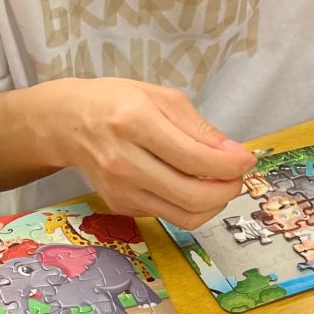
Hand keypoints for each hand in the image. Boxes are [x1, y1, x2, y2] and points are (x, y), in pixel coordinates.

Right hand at [39, 78, 254, 227]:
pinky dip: (191, 205)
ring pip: (185, 216)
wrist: (67, 123)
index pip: (195, 158)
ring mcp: (121, 190)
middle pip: (193, 196)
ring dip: (214, 204)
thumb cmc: (116, 102)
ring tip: (220, 183)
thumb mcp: (160, 97)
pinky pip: (169, 216)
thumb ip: (199, 127)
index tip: (246, 159)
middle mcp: (124, 162)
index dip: (231, 164)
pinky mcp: (121, 206)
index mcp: (134, 122)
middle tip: (237, 176)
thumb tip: (234, 155)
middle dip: (228, 190)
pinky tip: (191, 184)